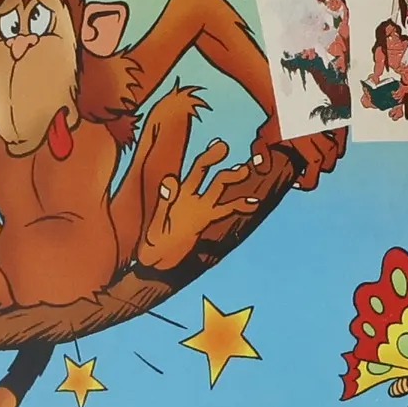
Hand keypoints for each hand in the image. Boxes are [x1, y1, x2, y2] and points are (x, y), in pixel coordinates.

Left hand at [138, 138, 254, 269]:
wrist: (157, 260)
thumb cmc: (154, 242)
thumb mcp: (156, 224)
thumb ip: (165, 203)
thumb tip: (170, 179)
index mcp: (179, 193)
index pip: (196, 169)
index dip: (209, 157)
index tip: (220, 146)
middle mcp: (190, 196)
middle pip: (208, 173)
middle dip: (219, 161)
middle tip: (230, 150)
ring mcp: (200, 207)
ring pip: (219, 189)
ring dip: (232, 179)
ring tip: (246, 171)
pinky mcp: (205, 220)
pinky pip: (225, 210)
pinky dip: (239, 206)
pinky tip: (254, 203)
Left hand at [246, 116, 343, 192]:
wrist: (287, 94)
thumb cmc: (277, 119)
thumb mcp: (264, 135)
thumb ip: (260, 153)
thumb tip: (263, 169)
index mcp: (300, 135)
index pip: (315, 163)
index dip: (310, 179)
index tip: (300, 181)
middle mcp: (317, 129)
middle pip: (329, 160)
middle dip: (321, 169)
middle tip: (312, 169)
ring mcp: (328, 122)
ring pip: (338, 150)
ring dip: (331, 158)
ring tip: (320, 158)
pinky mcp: (336, 116)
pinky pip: (343, 136)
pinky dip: (339, 144)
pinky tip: (328, 145)